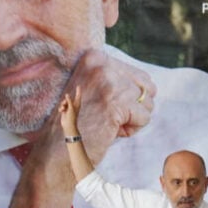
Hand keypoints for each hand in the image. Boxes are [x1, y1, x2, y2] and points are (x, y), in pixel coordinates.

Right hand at [63, 48, 154, 162]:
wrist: (57, 150)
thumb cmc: (78, 124)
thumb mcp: (92, 89)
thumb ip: (115, 79)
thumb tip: (151, 85)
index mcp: (94, 57)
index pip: (138, 75)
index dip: (127, 98)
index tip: (103, 107)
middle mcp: (100, 64)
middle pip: (146, 87)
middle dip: (134, 108)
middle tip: (108, 118)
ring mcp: (108, 82)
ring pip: (147, 103)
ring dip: (132, 120)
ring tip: (107, 124)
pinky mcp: (115, 103)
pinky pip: (145, 117)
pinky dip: (132, 130)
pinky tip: (110, 132)